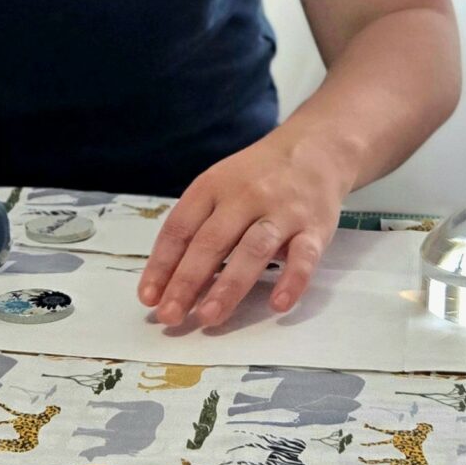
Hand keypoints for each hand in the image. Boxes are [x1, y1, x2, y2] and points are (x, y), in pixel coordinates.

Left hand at [137, 127, 354, 327]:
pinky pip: (305, 256)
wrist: (317, 147)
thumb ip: (197, 226)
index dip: (161, 264)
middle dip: (187, 282)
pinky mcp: (315, 227)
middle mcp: (245, 197)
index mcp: (214, 186)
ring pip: (253, 250)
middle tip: (170, 316)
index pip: (180, 228)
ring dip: (229, 286)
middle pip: (211, 242)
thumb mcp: (220, 185)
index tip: (148, 298)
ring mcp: (282, 212)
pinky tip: (277, 304)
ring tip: (209, 317)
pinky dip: (292, 280)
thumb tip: (168, 279)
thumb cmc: (258, 176)